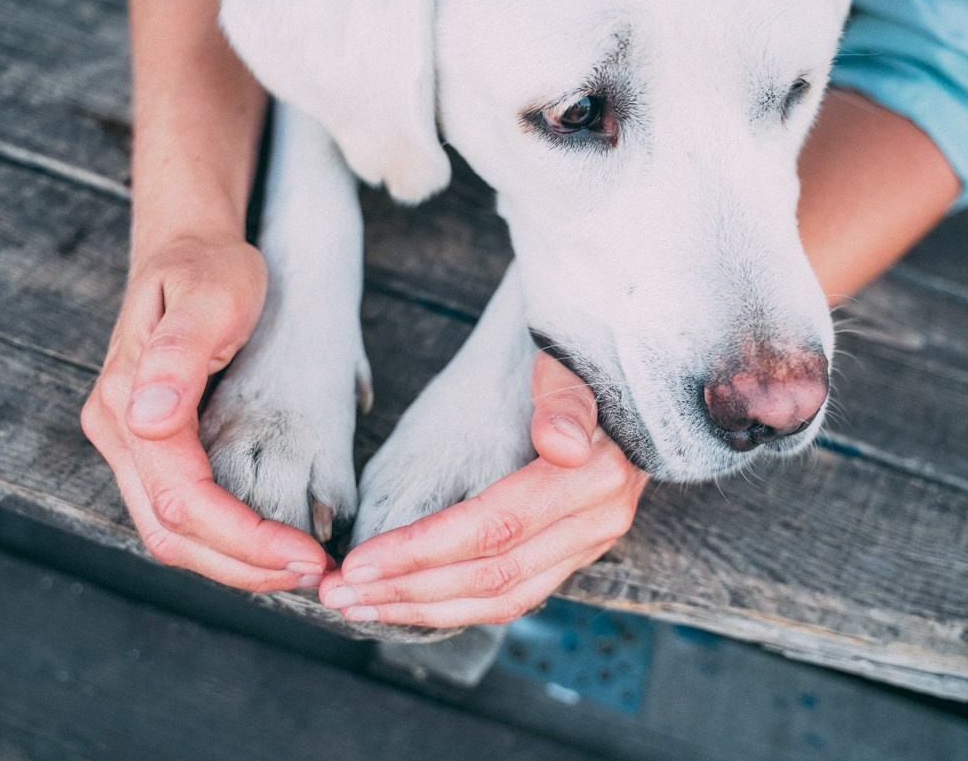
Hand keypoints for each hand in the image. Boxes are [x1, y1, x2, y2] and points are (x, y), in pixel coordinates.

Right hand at [82, 235, 331, 590]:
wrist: (190, 246)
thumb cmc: (209, 266)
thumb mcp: (211, 293)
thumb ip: (179, 353)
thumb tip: (150, 421)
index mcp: (128, 403)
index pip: (184, 498)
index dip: (244, 538)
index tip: (305, 555)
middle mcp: (118, 432)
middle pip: (172, 532)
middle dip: (245, 565)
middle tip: (314, 575)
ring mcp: (130, 444)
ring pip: (172, 534)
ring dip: (235, 564)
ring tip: (299, 570)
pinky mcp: (152, 448)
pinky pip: (181, 514)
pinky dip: (226, 542)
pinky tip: (270, 546)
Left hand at [319, 352, 648, 626]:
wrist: (628, 372)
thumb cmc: (584, 358)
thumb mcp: (573, 360)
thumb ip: (566, 399)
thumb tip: (560, 444)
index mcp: (595, 478)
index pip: (494, 528)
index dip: (422, 550)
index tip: (360, 562)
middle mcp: (597, 521)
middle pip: (493, 577)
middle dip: (407, 591)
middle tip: (338, 594)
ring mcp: (590, 541)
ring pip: (503, 599)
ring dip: (424, 608)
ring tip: (359, 605)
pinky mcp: (575, 549)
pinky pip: (514, 593)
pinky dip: (456, 603)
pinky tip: (408, 601)